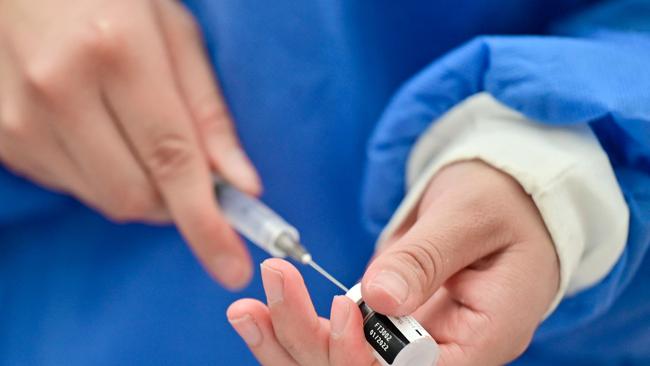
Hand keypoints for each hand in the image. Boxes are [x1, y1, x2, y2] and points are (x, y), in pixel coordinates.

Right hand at [0, 0, 259, 287]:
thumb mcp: (175, 35)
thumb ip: (209, 114)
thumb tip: (241, 185)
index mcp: (117, 54)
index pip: (173, 163)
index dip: (207, 224)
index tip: (232, 267)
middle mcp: (60, 90)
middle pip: (136, 197)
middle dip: (175, 200)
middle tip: (187, 168)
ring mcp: (19, 118)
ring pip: (103, 199)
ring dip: (137, 184)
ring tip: (131, 127)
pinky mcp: (0, 137)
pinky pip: (70, 186)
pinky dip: (100, 174)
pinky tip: (95, 128)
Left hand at [228, 160, 559, 364]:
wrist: (502, 198)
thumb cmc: (501, 201)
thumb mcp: (470, 216)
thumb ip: (426, 258)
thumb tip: (378, 298)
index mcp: (485, 335)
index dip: (368, 357)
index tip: (342, 308)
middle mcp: (446, 352)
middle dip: (314, 342)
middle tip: (275, 284)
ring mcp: (412, 342)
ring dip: (292, 342)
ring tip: (246, 311)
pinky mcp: (385, 325)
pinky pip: (336, 343)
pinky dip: (297, 329)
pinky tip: (259, 314)